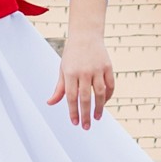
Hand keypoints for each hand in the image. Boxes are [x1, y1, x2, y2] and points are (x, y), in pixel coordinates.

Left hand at [50, 0, 114, 127]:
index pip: (71, 97)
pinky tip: (104, 103)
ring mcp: (97, 69)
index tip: (74, 122)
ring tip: (97, 117)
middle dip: (85, 114)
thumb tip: (50, 103)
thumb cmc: (72, 54)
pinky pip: (110, 85)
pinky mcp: (108, 66)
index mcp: (70, 73)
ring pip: (100, 93)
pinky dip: (108, 96)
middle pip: (85, 97)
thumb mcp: (63, 69)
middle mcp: (84, 71)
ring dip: (99, 107)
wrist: (86, 34)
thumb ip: (59, 88)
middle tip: (86, 127)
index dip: (73, 111)